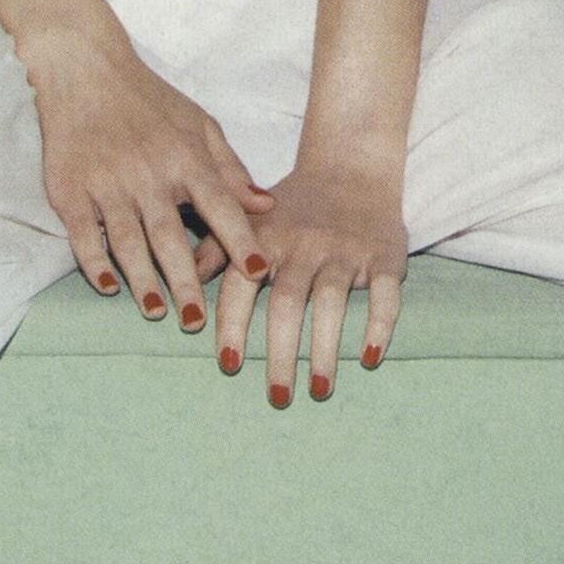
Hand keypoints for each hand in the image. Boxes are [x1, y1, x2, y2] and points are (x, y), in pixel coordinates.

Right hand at [24, 28, 272, 330]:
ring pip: (126, 241)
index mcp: (184, 158)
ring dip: (142, 279)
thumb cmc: (149, 100)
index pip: (219, 206)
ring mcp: (105, 183)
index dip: (239, 241)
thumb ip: (230, 168)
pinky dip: (94, 261)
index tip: (257, 274)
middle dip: (185, 280)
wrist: (84, 70)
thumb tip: (266, 205)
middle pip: (169, 236)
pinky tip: (109, 284)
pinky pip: (82, 234)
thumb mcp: (199, 125)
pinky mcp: (70, 189)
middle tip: (196, 320)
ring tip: (156, 311)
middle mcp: (146, 174)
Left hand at [214, 155, 406, 401]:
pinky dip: (379, 326)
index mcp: (265, 240)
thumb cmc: (291, 205)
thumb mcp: (248, 220)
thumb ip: (214, 251)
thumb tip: (178, 291)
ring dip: (325, 350)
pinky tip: (369, 359)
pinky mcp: (385, 257)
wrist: (351, 166)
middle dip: (280, 353)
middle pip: (287, 304)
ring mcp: (345, 252)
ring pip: (332, 304)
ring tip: (317, 390)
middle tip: (276, 397)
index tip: (228, 365)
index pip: (242, 287)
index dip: (232, 326)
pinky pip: (384, 295)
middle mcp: (304, 246)